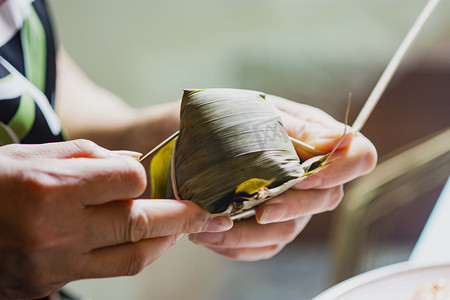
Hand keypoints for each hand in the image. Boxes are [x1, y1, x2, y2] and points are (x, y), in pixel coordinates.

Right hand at [0, 140, 231, 298]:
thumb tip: (137, 167)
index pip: (131, 181)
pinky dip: (132, 257)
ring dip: (165, 243)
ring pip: (132, 259)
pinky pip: (107, 274)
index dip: (145, 175)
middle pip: (142, 225)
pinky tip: (142, 243)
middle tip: (210, 213)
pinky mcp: (47, 287)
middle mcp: (57, 231)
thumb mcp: (39, 154)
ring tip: (182, 229)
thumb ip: (94, 158)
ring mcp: (54, 265)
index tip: (146, 174)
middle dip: (184, 217)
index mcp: (55, 188)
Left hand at [189, 96, 376, 260]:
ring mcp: (290, 203)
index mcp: (316, 137)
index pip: (357, 156)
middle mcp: (310, 175)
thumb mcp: (259, 112)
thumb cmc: (227, 116)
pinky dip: (238, 245)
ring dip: (252, 232)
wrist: (189, 135)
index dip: (340, 170)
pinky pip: (264, 246)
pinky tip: (211, 234)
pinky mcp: (267, 226)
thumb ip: (298, 128)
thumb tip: (341, 139)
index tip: (305, 177)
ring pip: (289, 229)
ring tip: (214, 225)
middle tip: (260, 209)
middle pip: (326, 199)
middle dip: (292, 206)